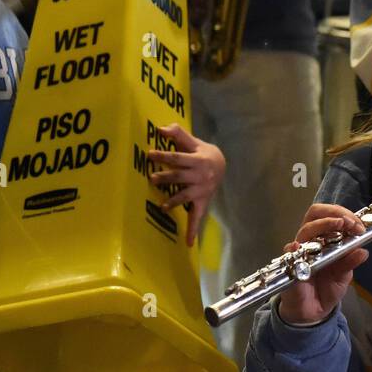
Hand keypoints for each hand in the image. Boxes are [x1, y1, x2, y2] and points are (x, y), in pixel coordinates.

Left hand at [147, 124, 226, 245]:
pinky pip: (197, 217)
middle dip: (166, 178)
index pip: (178, 158)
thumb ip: (178, 134)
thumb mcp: (193, 142)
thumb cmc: (202, 152)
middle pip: (180, 177)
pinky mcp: (202, 202)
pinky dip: (193, 230)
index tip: (150, 154)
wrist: (222, 165)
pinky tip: (188, 243)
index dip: (164, 156)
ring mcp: (201, 191)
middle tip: (151, 178)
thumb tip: (160, 128)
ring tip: (162, 205)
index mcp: (198, 160)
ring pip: (186, 197)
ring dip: (174, 201)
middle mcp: (200, 176)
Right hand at [277, 204, 368, 325]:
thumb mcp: (344, 275)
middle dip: (333, 213)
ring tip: (338, 226)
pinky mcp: (289, 265)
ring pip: (306, 229)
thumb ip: (350, 262)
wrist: (313, 311)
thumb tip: (363, 251)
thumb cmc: (327, 288)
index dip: (345, 215)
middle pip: (315, 214)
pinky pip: (290, 252)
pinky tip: (301, 246)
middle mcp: (311, 240)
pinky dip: (296, 247)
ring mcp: (299, 251)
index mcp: (325, 239)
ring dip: (323, 225)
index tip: (359, 225)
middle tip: (347, 222)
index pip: (331, 216)